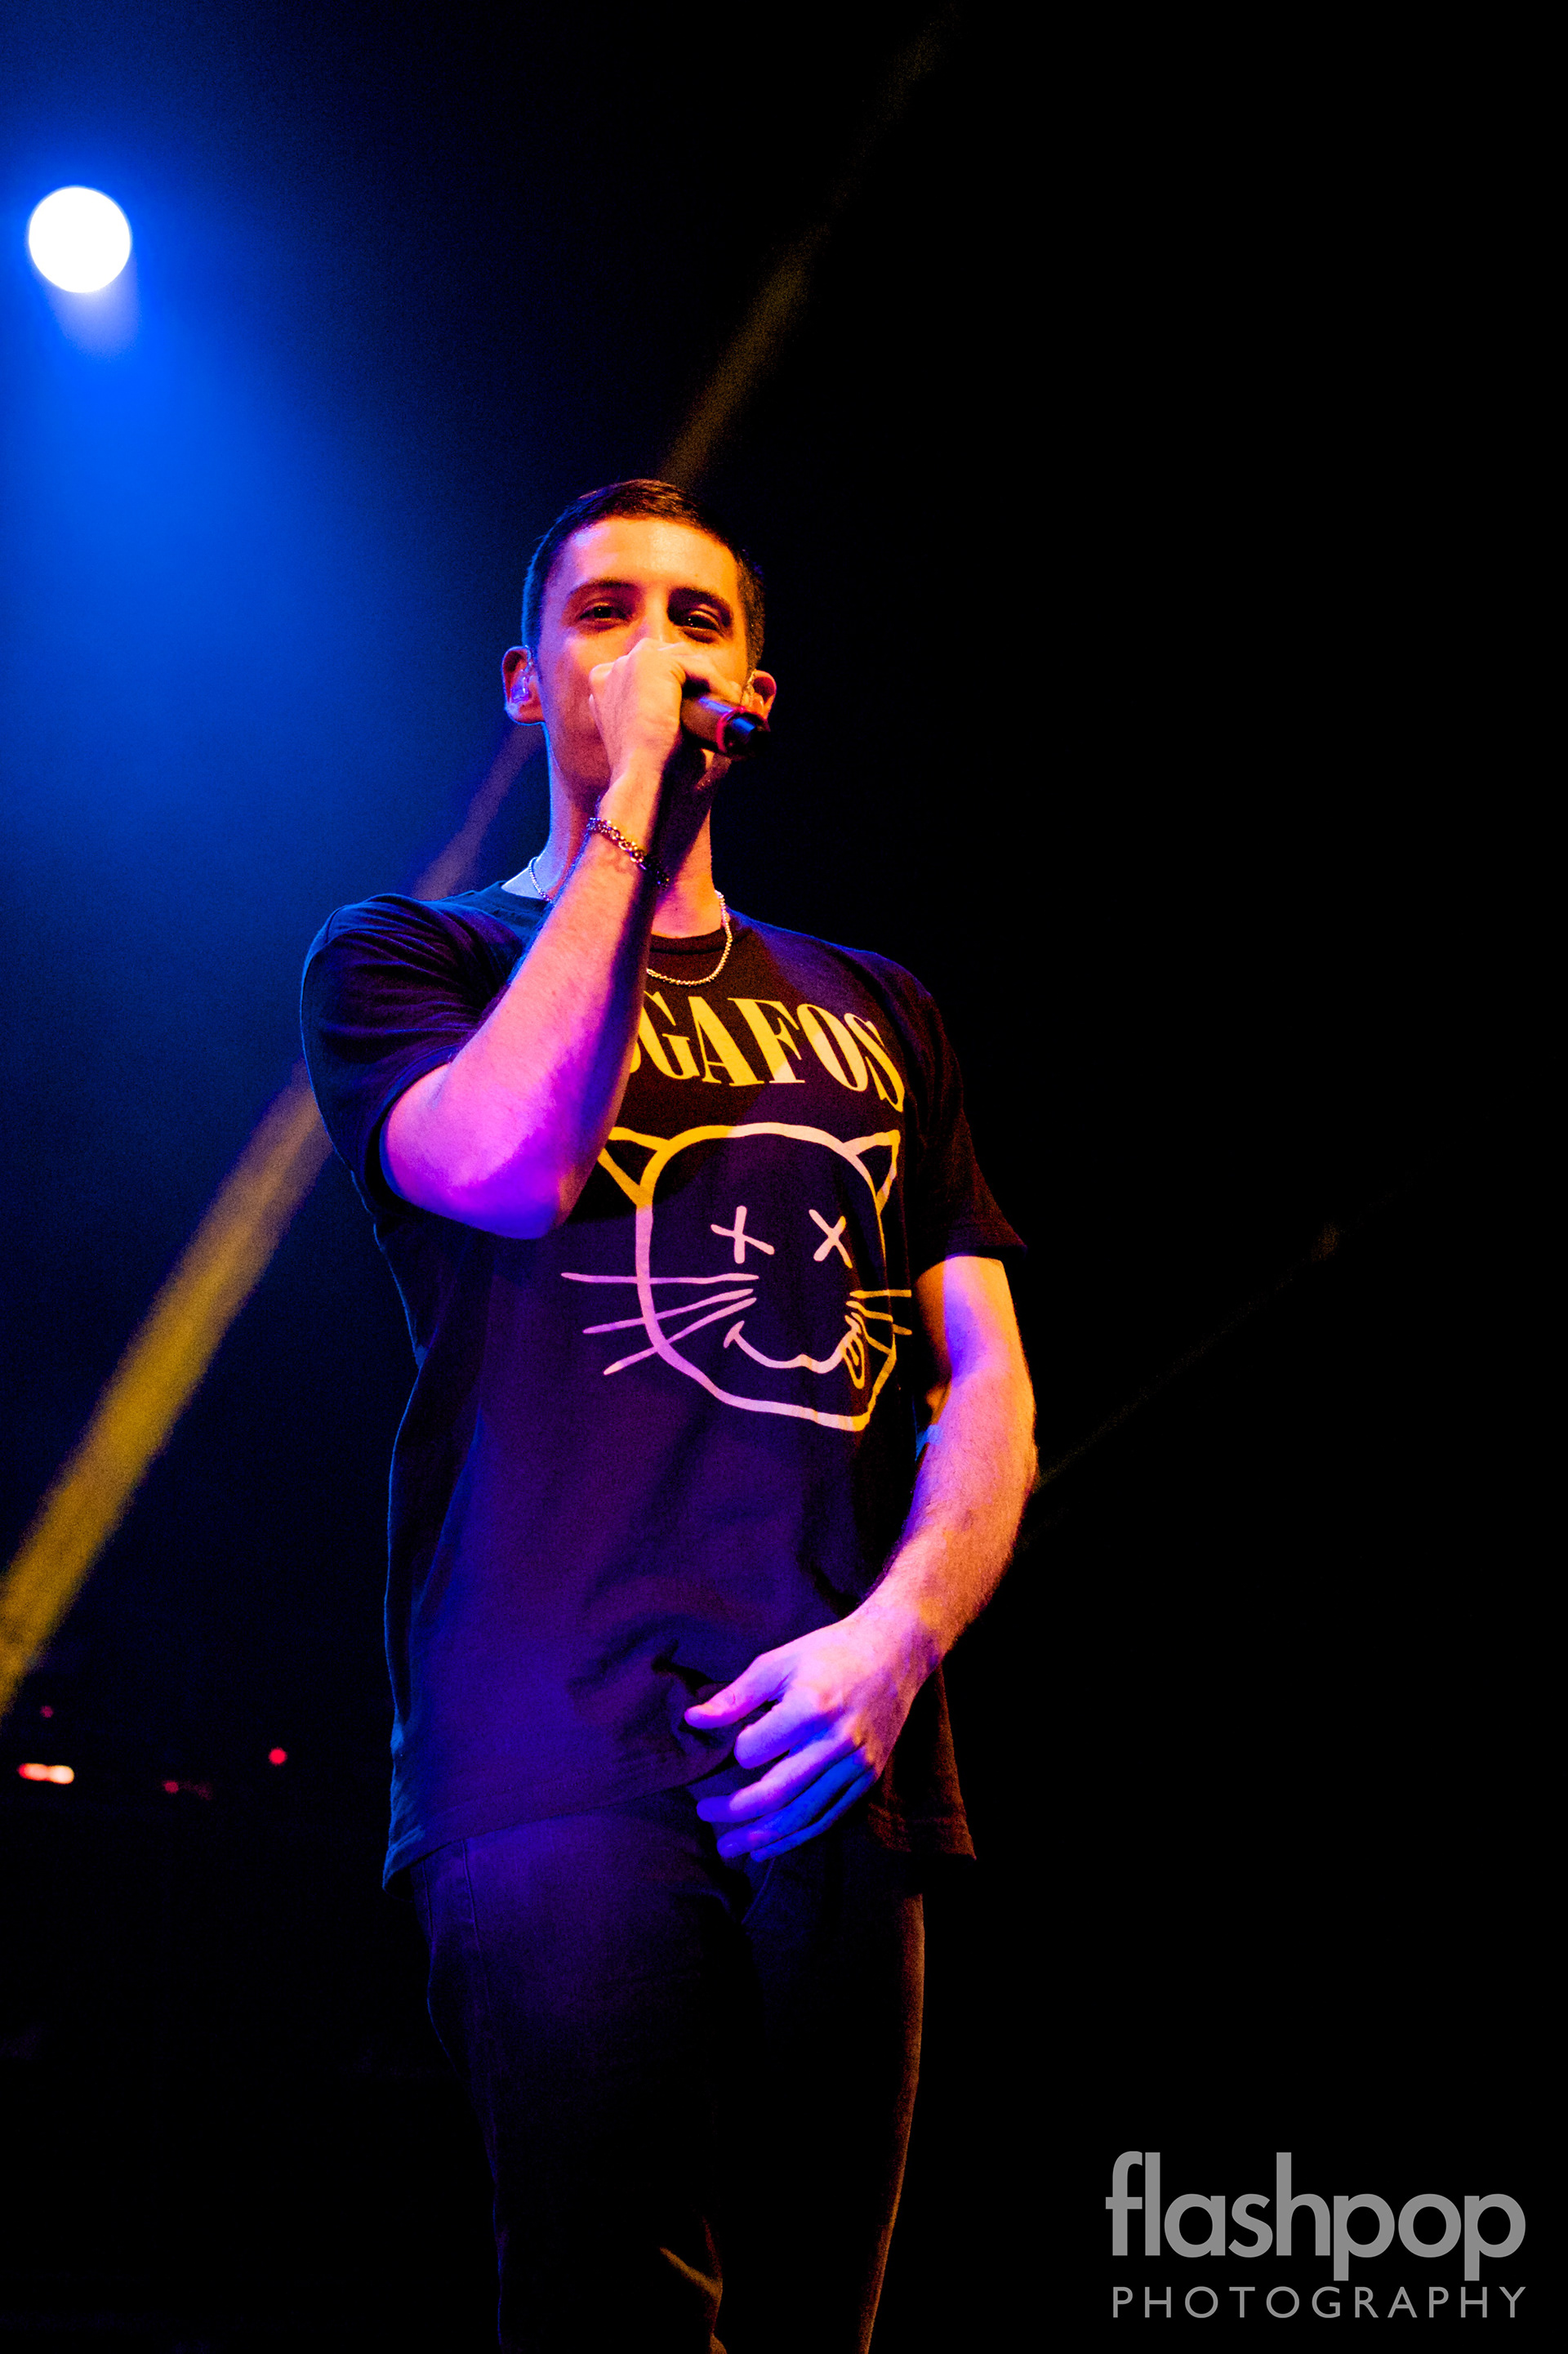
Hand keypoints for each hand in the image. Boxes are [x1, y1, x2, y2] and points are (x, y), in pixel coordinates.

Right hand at [588, 639, 752, 788]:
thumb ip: (682, 708)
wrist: (643, 778)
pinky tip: (725, 701)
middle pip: (667, 656)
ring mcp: (629, 663)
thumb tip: (729, 686)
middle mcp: (611, 670)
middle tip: (718, 702)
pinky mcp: (651, 663)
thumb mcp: (662, 733)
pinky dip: (716, 682)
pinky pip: (696, 665)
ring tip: (724, 704)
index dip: (681, 683)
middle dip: (695, 675)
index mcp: (606, 689)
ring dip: (708, 679)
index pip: (652, 669)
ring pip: (684, 658)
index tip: (705, 704)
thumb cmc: (654, 768)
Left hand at [683, 1605, 930, 1860]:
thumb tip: (693, 1720)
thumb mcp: (779, 1662)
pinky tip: (769, 1845)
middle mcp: (835, 1743)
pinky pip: (828, 1817)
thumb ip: (736, 1696)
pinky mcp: (868, 1776)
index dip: (736, 1751)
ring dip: (762, 1836)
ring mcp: (855, 1764)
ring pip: (802, 1815)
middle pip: (776, 1794)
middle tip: (705, 1816)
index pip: (754, 1750)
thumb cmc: (829, 1652)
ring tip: (729, 1847)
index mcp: (809, 1709)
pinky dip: (797, 1836)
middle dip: (735, 1812)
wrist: (895, 1653)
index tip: (731, 1745)